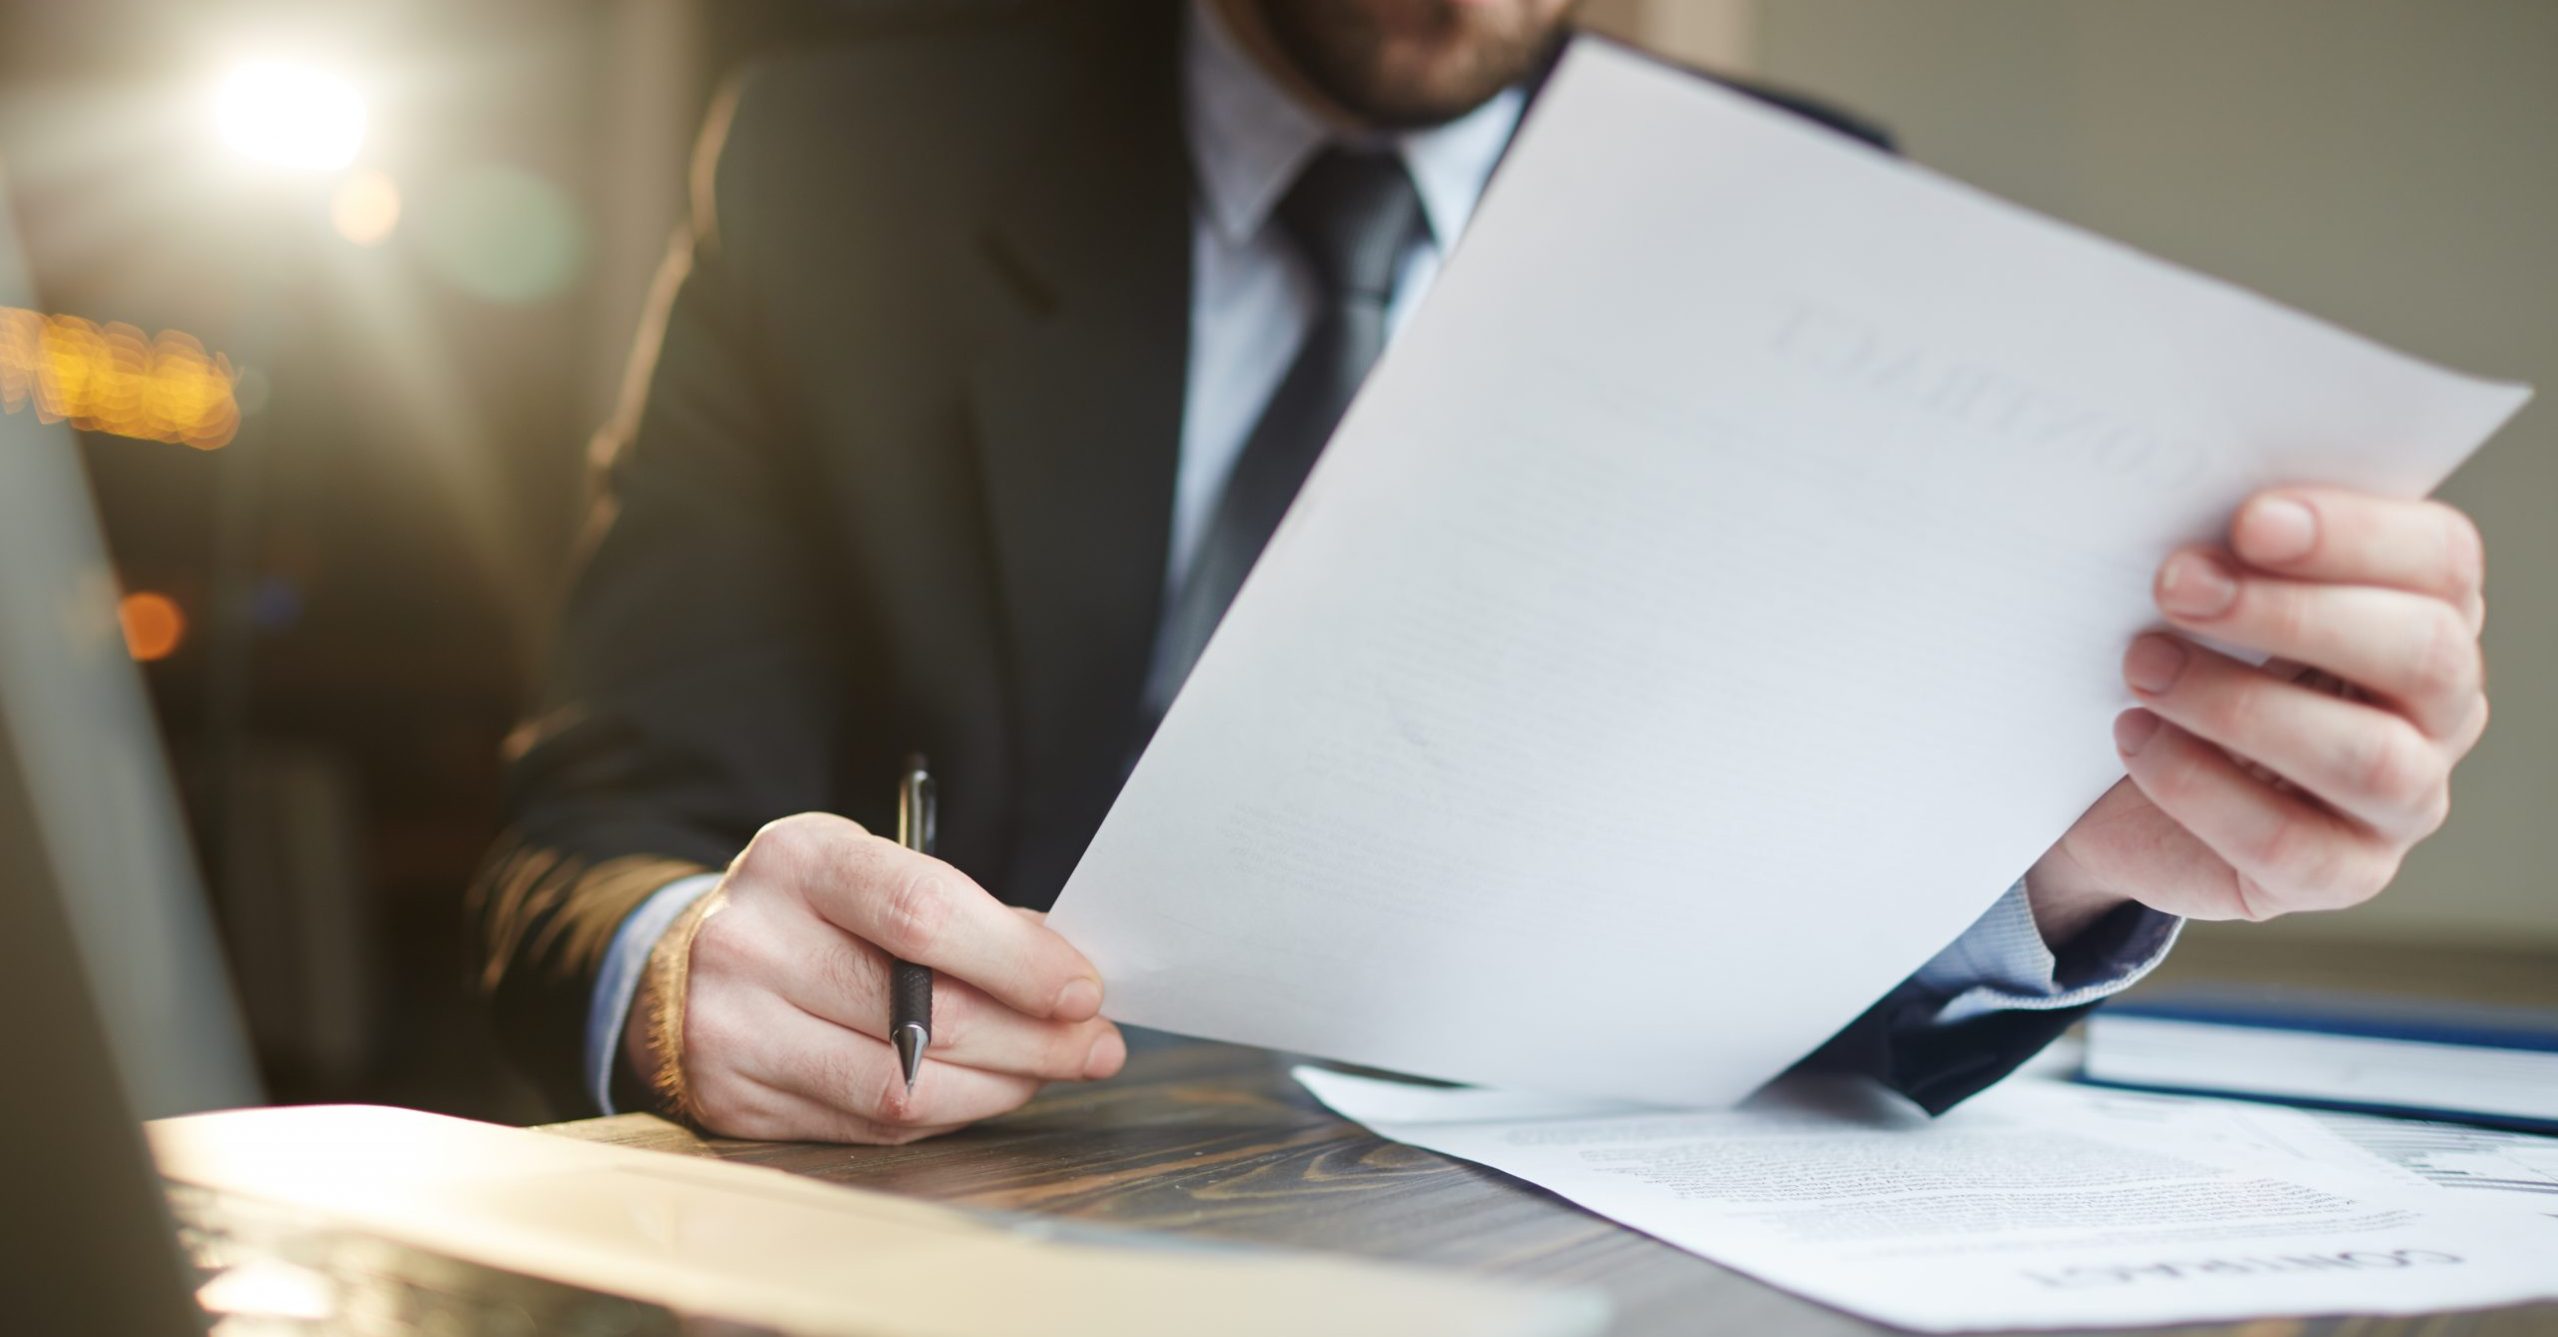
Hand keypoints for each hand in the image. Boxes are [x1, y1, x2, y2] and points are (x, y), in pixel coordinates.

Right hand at [625, 812, 1124, 1142]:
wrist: (679, 961)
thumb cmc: (808, 910)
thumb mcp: (868, 871)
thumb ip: (960, 916)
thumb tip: (1066, 976)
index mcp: (798, 861)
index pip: (921, 913)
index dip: (1015, 959)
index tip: (1082, 989)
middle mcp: (752, 943)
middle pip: (919, 1012)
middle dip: (1030, 1037)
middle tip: (1093, 1046)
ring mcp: (734, 1029)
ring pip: (899, 1085)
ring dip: (997, 1086)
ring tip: (1044, 1072)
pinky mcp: (735, 1102)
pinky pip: (868, 1125)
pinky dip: (944, 1112)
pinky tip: (980, 1090)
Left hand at [2027, 487, 2488, 939]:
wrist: (2119, 787)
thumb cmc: (2182, 658)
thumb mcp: (2207, 595)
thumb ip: (2230, 551)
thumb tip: (2190, 518)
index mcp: (2427, 610)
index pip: (2442, 560)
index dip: (2354, 534)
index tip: (2248, 519)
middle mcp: (2439, 707)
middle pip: (2423, 652)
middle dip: (2292, 613)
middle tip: (2176, 584)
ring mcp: (2404, 801)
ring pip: (2369, 758)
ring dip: (2240, 704)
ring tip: (2142, 668)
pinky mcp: (2341, 874)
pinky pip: (2289, 843)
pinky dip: (2199, 787)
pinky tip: (2135, 739)